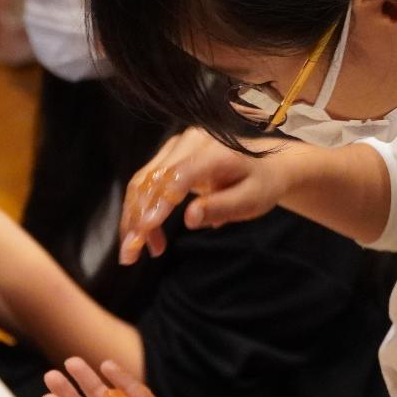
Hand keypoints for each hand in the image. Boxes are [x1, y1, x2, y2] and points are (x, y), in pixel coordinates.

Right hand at [119, 126, 290, 262]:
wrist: (267, 165)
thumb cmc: (261, 184)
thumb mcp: (251, 200)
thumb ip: (222, 207)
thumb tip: (191, 218)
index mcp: (214, 151)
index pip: (177, 177)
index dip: (159, 204)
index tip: (145, 230)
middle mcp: (189, 142)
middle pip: (151, 180)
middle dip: (136, 219)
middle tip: (129, 254)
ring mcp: (175, 147)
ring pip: (141, 182)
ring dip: (133, 218)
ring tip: (135, 252)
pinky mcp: (167, 156)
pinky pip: (145, 183)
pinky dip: (140, 211)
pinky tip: (147, 235)